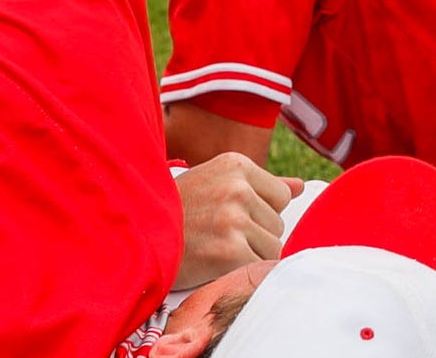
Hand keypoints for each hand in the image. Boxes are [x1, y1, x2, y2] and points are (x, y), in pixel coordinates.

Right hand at [173, 153, 295, 287]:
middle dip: (254, 235)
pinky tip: (216, 264)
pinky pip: (258, 267)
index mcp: (236, 164)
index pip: (281, 196)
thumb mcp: (214, 182)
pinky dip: (240, 272)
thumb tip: (299, 186)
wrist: (136, 235)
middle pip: (277, 224)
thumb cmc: (177, 211)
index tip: (228, 216)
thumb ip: (260, 185)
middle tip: (216, 234)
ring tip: (215, 248)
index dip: (259, 212)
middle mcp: (237, 187)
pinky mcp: (229, 250)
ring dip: (249, 255)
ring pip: (272, 247)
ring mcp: (233, 218)